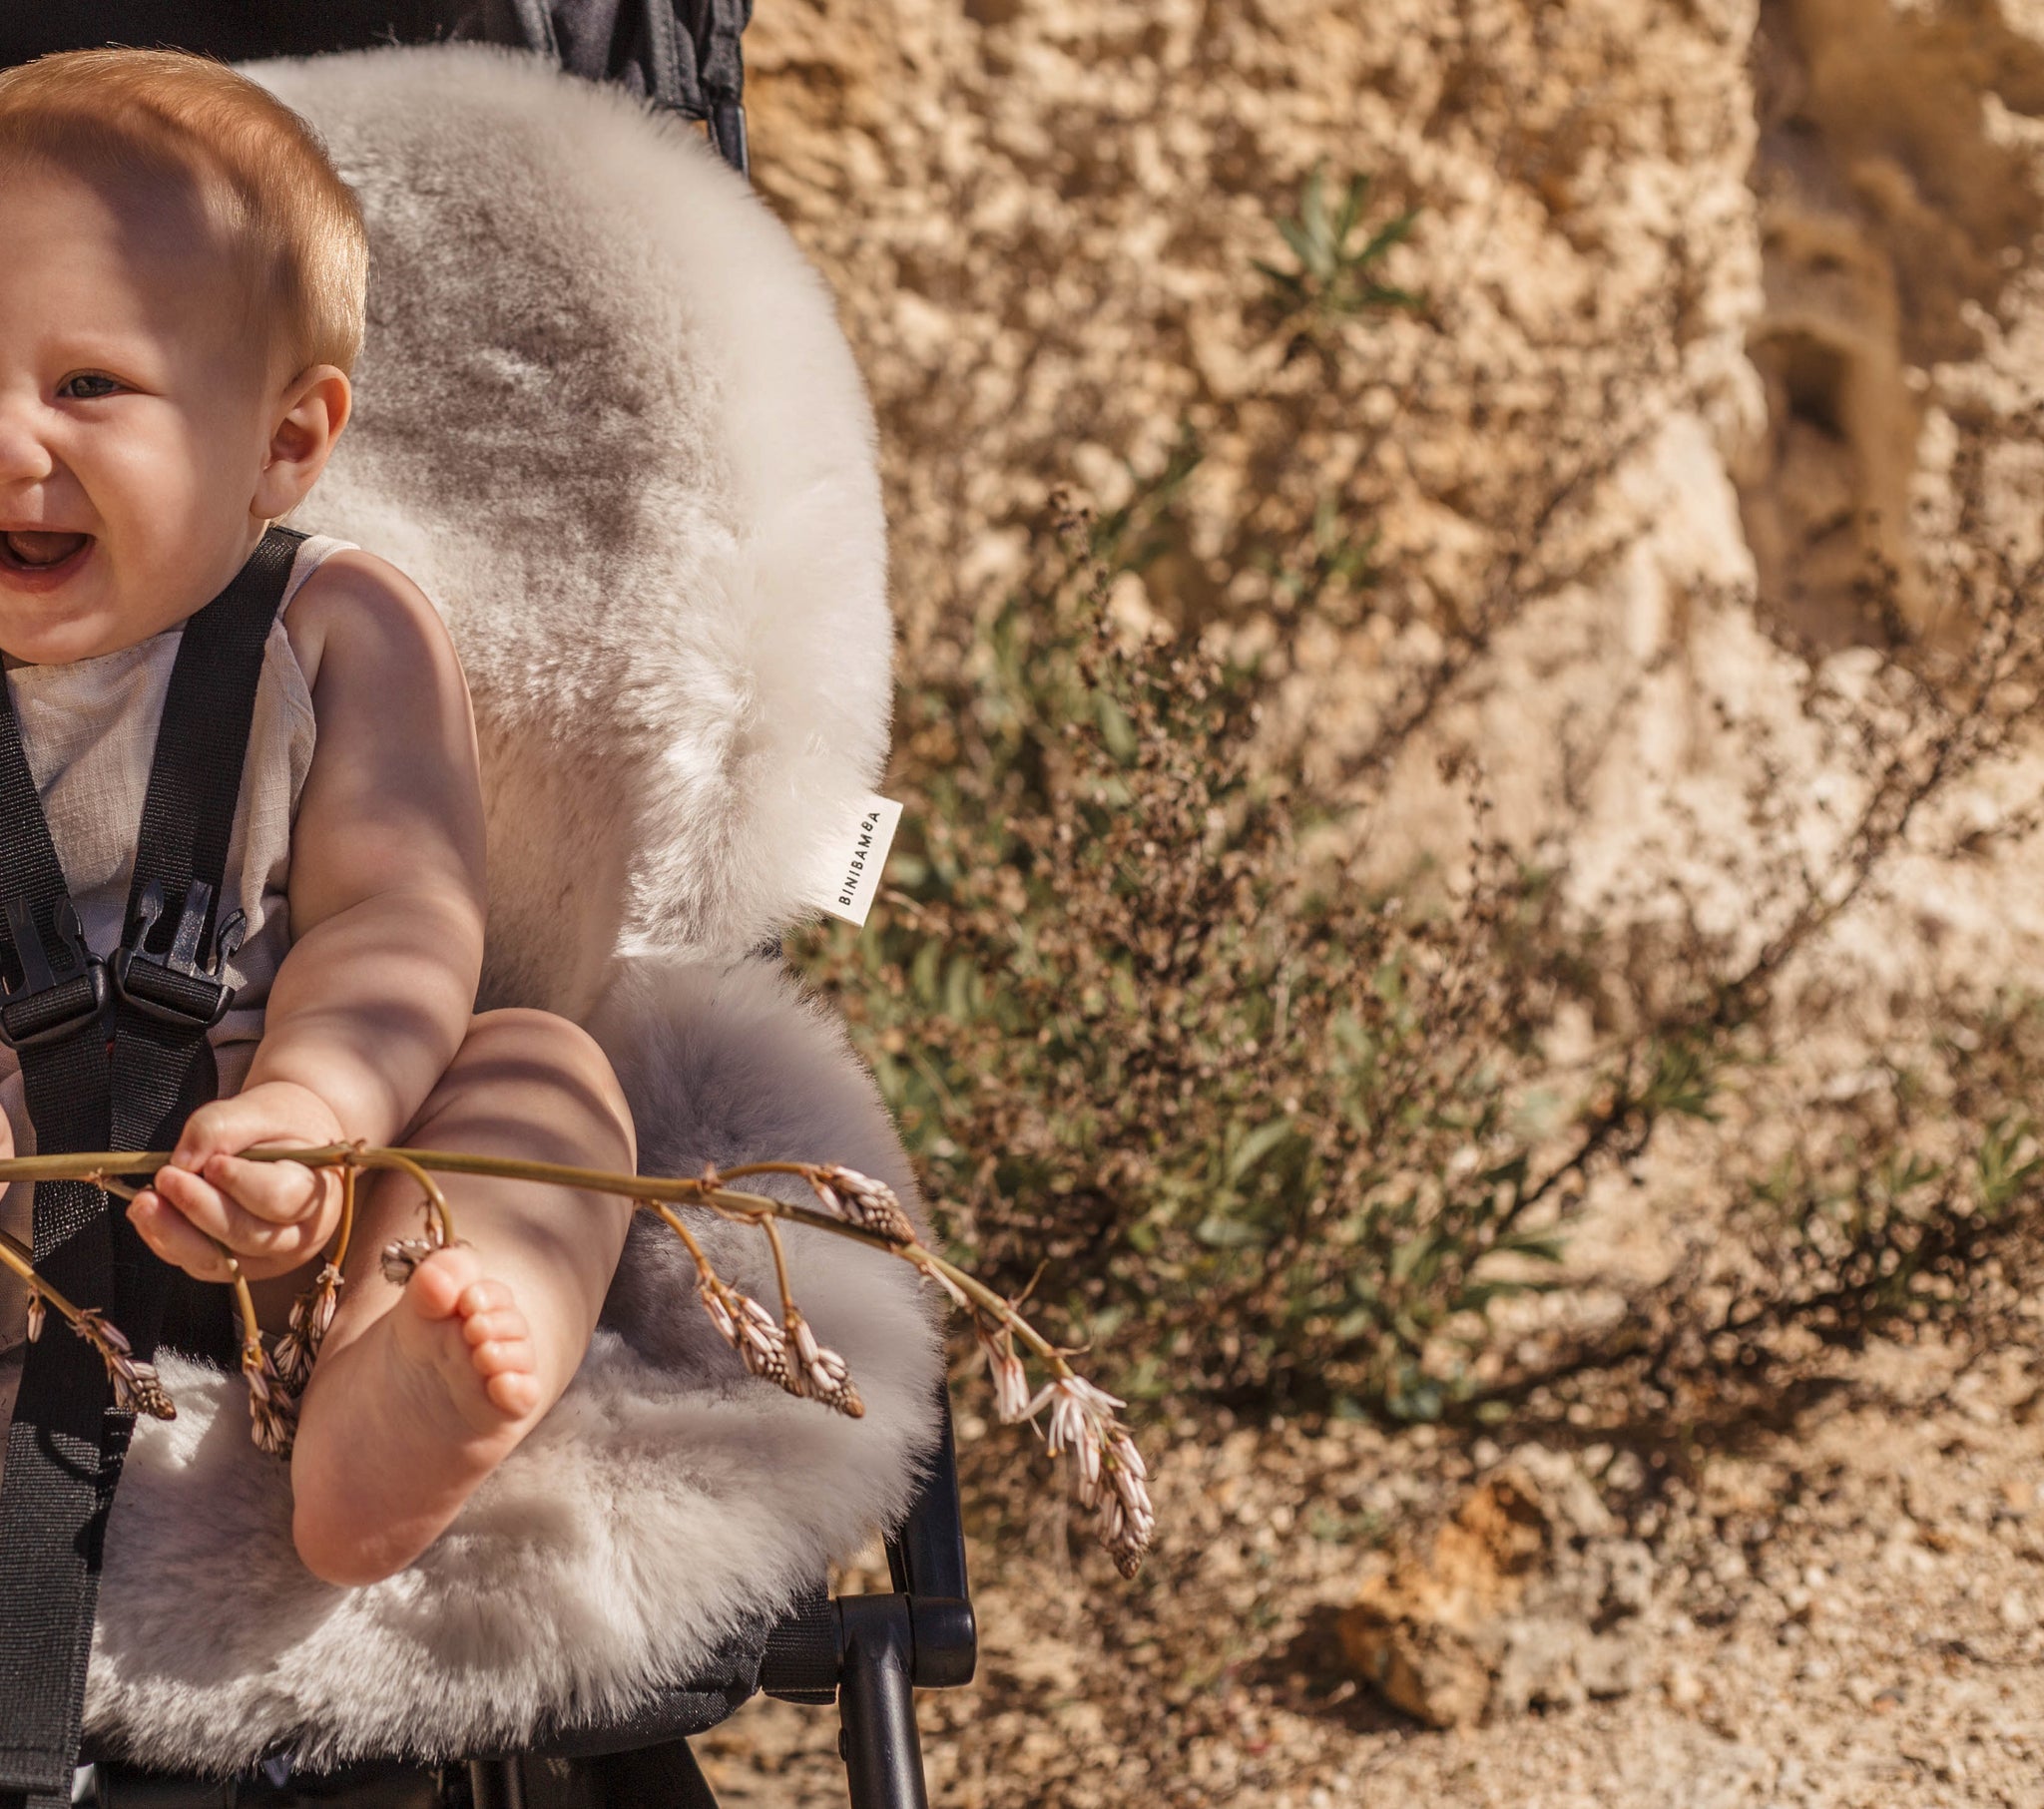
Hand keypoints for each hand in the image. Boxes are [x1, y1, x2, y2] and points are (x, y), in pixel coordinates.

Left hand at [128, 1081, 346, 1283]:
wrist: (294, 1143)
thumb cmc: (285, 1124)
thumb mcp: (262, 1108)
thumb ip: (221, 1126)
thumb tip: (182, 1162)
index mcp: (318, 1192)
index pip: (279, 1198)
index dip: (241, 1184)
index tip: (212, 1163)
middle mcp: (300, 1235)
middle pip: (246, 1235)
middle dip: (199, 1208)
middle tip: (165, 1177)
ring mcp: (270, 1258)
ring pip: (218, 1259)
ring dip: (174, 1234)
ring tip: (143, 1203)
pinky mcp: (240, 1266)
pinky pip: (199, 1263)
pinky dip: (169, 1242)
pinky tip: (150, 1215)